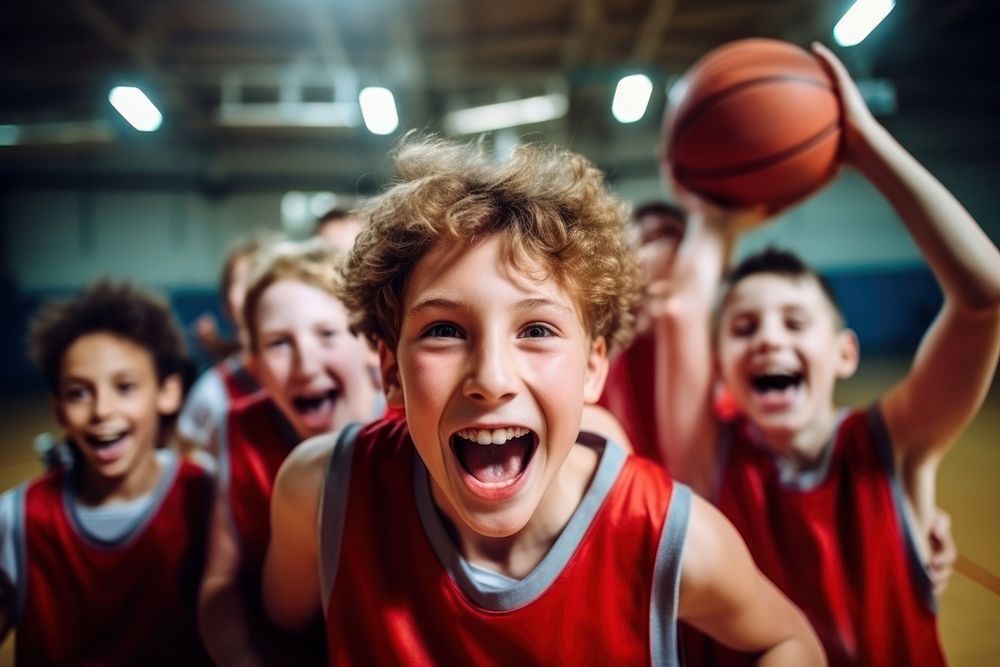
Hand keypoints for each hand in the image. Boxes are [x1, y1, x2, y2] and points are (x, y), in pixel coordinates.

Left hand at [810, 42, 881, 164]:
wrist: (862, 147)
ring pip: (833, 72)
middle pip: (831, 85)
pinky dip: (826, 58)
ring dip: (823, 60)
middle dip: (820, 75)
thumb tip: (793, 176)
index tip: (806, 91)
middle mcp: (843, 102)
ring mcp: (847, 94)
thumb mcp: (824, 156)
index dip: (817, 96)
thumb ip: (812, 160)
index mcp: (837, 116)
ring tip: (812, 50)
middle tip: (808, 66)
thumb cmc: (846, 157)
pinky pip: (835, 68)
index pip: (826, 104)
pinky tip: (815, 48)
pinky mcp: (848, 88)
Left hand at [926, 509, 957, 596]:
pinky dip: (925, 589)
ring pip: (938, 579)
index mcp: (943, 544)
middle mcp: (939, 556)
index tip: (933, 561)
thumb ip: (940, 523)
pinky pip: (925, 581)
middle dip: (941, 577)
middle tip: (931, 579)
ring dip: (937, 586)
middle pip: (946, 571)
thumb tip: (937, 532)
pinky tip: (919, 594)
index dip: (943, 560)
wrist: (909, 514)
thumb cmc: (923, 515)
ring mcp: (930, 563)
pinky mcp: (918, 568)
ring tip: (930, 591)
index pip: (949, 555)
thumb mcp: (934, 515)